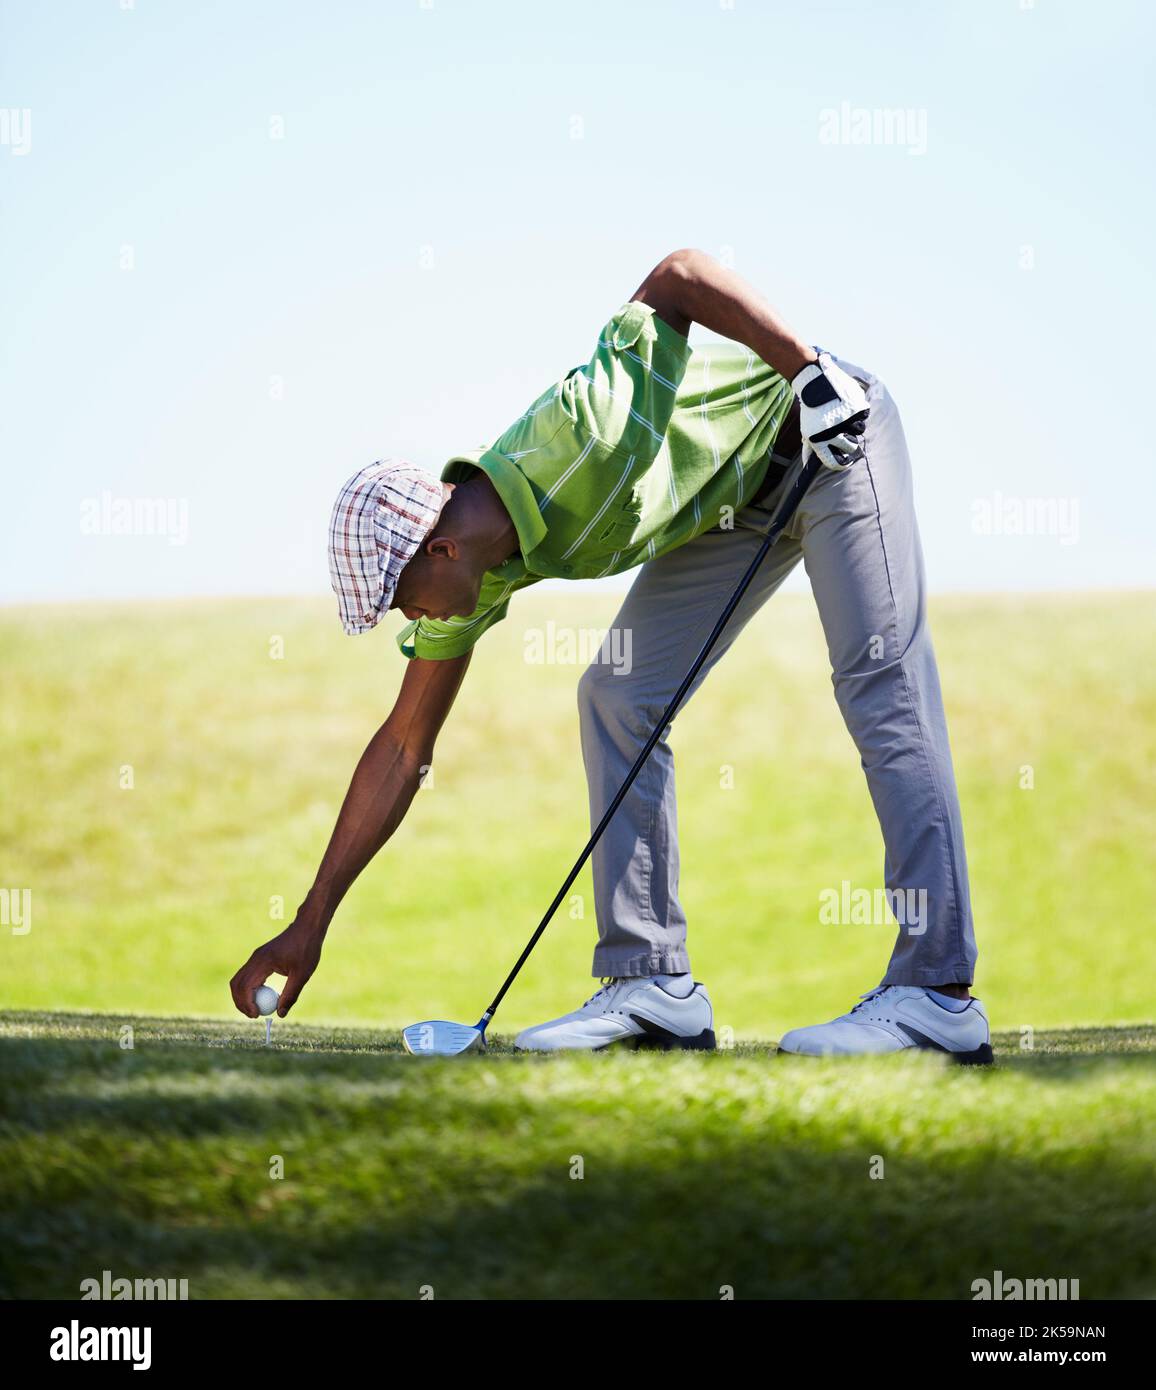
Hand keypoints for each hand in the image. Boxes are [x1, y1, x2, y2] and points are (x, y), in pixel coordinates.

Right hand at [229, 917, 324, 1017]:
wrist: (307, 927)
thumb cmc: (307, 948)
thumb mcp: (302, 974)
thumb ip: (290, 994)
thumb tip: (280, 1014)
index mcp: (263, 961)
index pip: (245, 986)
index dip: (247, 1004)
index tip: (257, 1015)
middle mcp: (255, 958)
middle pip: (237, 984)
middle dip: (241, 1002)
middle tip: (253, 1015)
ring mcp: (256, 957)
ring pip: (239, 979)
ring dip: (242, 996)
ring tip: (255, 1009)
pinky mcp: (260, 957)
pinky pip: (247, 975)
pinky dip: (248, 988)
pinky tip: (261, 996)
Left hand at [791, 351, 869, 469]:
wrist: (815, 382)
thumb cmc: (811, 409)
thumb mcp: (807, 429)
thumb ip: (809, 447)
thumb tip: (805, 464)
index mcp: (819, 441)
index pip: (834, 462)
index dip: (841, 463)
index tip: (845, 461)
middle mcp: (835, 433)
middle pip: (851, 447)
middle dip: (851, 444)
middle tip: (848, 436)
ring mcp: (847, 420)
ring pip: (860, 431)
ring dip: (856, 426)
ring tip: (846, 417)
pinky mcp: (857, 407)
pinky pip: (864, 415)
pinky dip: (859, 411)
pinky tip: (849, 405)